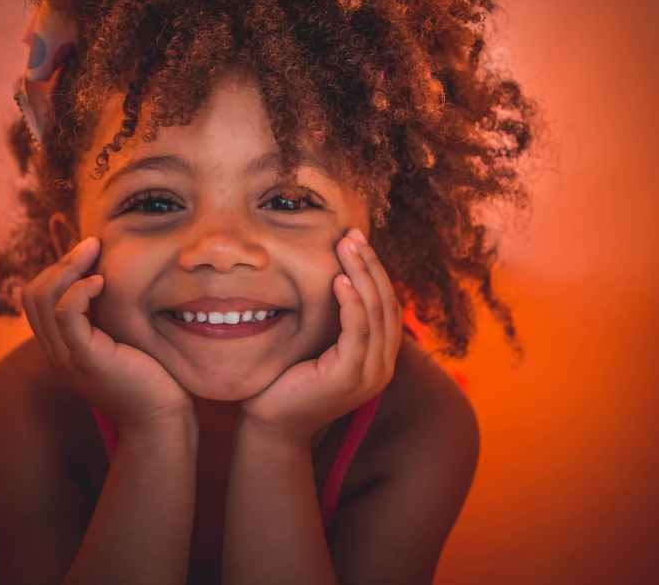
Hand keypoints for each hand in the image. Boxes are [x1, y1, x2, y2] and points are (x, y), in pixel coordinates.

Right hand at [21, 236, 193, 430]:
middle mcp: (56, 351)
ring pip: (43, 299)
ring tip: (95, 253)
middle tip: (92, 244)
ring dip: (68, 267)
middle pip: (32, 295)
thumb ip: (106, 315)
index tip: (89, 253)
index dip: (57, 269)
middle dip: (60, 261)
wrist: (161, 418)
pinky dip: (79, 290)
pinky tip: (101, 282)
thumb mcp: (121, 338)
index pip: (36, 298)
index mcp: (61, 346)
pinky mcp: (87, 359)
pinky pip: (66, 315)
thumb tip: (108, 275)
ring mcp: (68, 357)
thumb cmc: (150, 376)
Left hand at [240, 228, 402, 449]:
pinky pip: (357, 332)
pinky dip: (351, 303)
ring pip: (376, 313)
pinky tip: (339, 281)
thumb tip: (332, 275)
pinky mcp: (349, 378)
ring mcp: (370, 374)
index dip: (374, 270)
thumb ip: (333, 321)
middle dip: (369, 264)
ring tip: (346, 247)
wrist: (271, 424)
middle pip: (387, 303)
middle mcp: (382, 366)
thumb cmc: (287, 381)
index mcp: (378, 357)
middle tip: (352, 234)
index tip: (356, 240)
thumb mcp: (317, 345)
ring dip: (361, 275)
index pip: (387, 304)